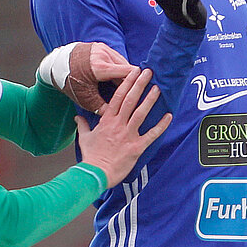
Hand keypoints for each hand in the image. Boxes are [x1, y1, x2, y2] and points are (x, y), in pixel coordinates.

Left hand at [39, 41, 130, 111]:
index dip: (139, 80)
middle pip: (127, 67)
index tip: (147, 87)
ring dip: (125, 73)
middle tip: (137, 92)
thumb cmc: (69, 82)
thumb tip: (114, 116)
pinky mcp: (101, 46)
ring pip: (122, 61)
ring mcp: (102, 48)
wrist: (56, 64)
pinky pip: (115, 57)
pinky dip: (118, 67)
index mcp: (100, 67)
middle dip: (132, 80)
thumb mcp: (84, 97)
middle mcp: (103, 54)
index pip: (128, 71)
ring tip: (127, 86)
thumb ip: (101, 106)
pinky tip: (117, 77)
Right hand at [75, 65, 170, 185]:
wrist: (95, 173)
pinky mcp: (136, 147)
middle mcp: (118, 124)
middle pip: (130, 100)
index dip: (127, 83)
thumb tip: (77, 117)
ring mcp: (128, 135)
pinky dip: (161, 125)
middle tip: (148, 72)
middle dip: (140, 84)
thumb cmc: (91, 157)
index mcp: (107, 120)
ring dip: (150, 100)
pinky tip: (169, 116)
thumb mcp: (85, 138)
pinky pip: (151, 134)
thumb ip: (83, 124)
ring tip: (158, 88)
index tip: (134, 72)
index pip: (118, 97)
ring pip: (141, 113)